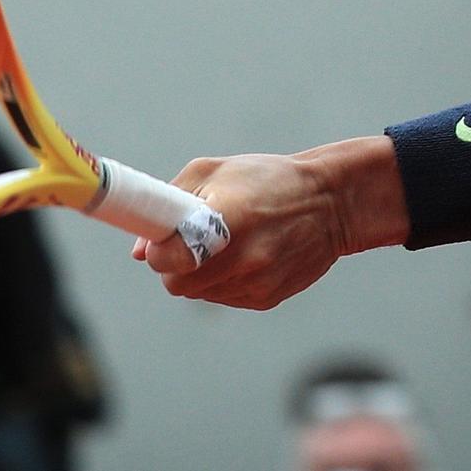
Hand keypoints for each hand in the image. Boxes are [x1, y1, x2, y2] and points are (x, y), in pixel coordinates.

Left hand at [136, 153, 345, 307]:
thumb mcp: (217, 171)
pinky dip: (226, 281)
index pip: (168, 259)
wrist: (332, 202)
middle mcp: (244, 257)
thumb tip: (138, 250)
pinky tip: (248, 255)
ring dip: (202, 274)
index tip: (160, 242)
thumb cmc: (268, 179)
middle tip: (190, 243)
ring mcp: (258, 281)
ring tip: (228, 243)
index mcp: (227, 219)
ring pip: (200, 294)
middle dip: (175, 267)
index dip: (157, 252)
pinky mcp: (267, 298)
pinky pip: (226, 297)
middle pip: (177, 285)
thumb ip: (171, 203)